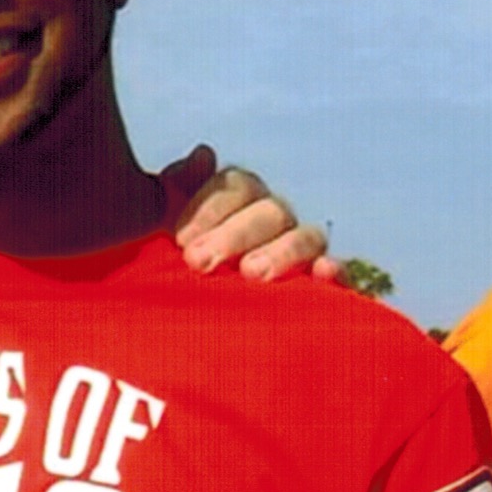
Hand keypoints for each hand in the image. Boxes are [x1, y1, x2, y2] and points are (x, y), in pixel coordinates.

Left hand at [159, 147, 335, 283]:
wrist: (171, 337)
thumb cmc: (159, 284)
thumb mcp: (152, 237)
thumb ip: (171, 196)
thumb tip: (205, 154)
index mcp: (234, 206)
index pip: (235, 186)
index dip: (210, 206)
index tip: (180, 239)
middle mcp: (271, 225)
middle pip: (270, 211)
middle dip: (235, 235)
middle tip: (198, 263)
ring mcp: (298, 257)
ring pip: (306, 238)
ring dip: (281, 253)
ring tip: (250, 274)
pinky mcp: (319, 294)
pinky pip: (339, 277)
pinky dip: (336, 272)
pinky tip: (324, 274)